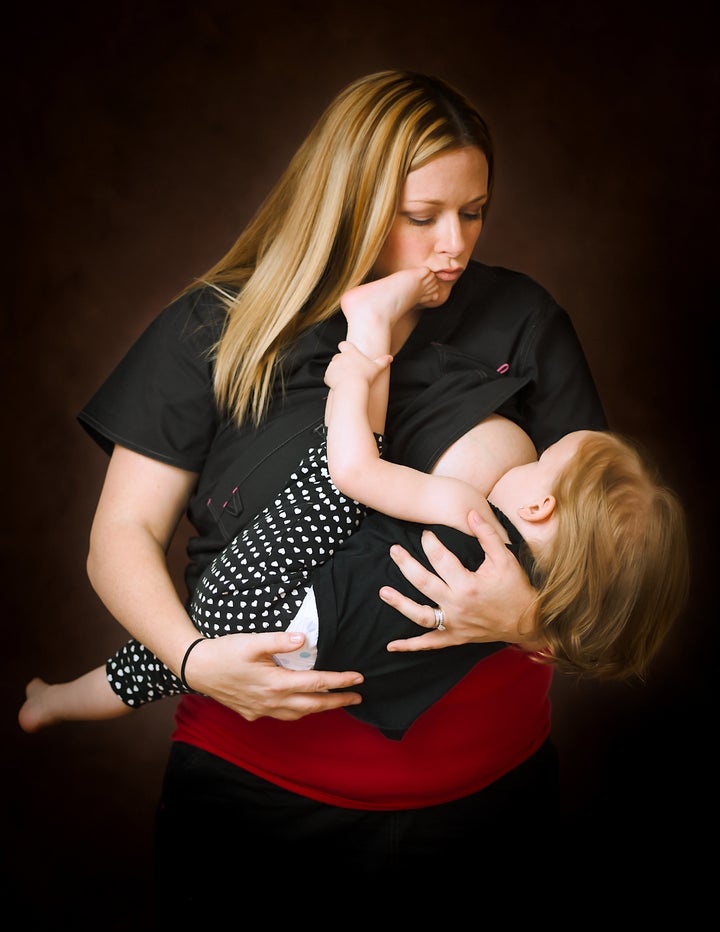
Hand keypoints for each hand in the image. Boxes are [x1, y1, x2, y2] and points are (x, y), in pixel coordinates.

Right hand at [183, 631, 363, 720]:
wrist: (196, 668)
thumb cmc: (224, 651)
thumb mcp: (252, 641)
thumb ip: (280, 640)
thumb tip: (305, 638)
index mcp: (276, 683)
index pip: (317, 683)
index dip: (340, 681)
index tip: (359, 678)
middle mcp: (272, 701)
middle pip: (313, 705)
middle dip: (338, 701)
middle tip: (357, 697)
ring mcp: (262, 710)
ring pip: (298, 714)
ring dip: (318, 709)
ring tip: (334, 701)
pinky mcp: (252, 713)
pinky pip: (282, 716)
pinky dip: (298, 711)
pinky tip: (300, 705)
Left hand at [324, 341, 391, 391]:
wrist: (352, 388)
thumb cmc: (365, 377)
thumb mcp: (376, 368)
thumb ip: (383, 361)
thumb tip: (390, 358)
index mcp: (350, 352)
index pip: (343, 344)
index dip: (344, 347)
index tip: (347, 352)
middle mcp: (339, 356)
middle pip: (338, 357)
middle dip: (341, 362)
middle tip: (349, 371)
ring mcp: (332, 365)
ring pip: (333, 367)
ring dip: (337, 372)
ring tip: (346, 380)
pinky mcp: (327, 375)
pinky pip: (329, 377)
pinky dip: (332, 381)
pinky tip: (340, 386)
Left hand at [381, 509, 538, 651]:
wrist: (528, 621)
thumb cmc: (516, 588)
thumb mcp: (505, 558)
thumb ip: (486, 535)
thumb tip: (470, 513)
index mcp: (468, 584)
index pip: (440, 559)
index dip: (430, 544)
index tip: (425, 534)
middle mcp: (457, 605)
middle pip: (423, 582)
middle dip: (406, 564)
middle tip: (393, 551)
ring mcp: (454, 624)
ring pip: (420, 615)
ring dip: (399, 604)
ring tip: (383, 592)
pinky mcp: (454, 637)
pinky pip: (429, 643)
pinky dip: (410, 646)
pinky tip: (391, 646)